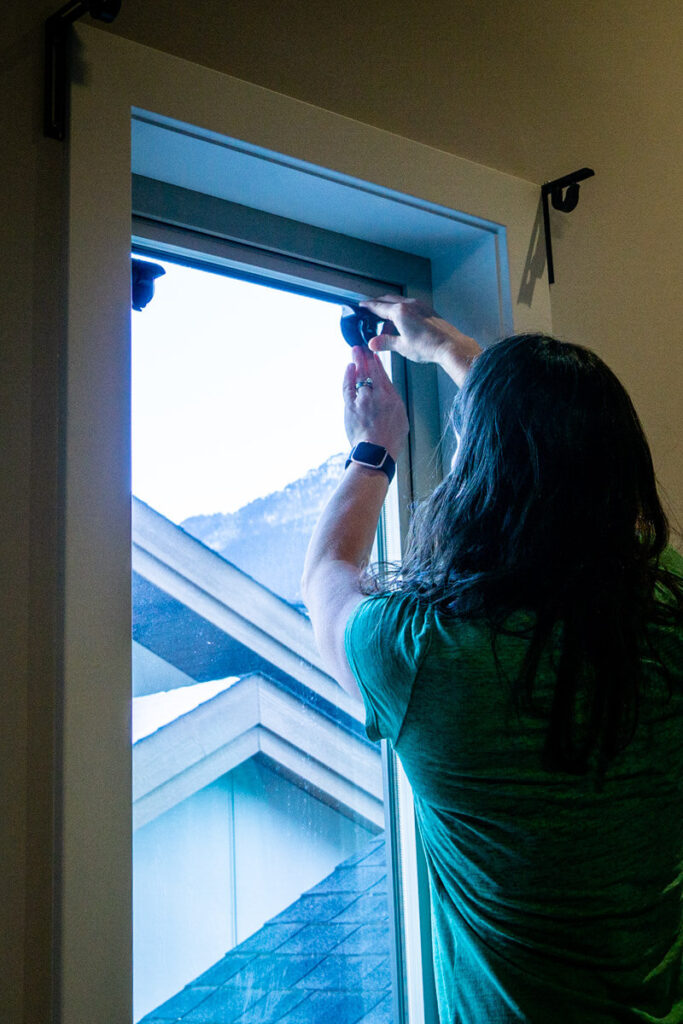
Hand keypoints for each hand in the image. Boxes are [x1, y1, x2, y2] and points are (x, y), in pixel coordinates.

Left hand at [343, 346, 408, 460]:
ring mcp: (364, 399)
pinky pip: (348, 386)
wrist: (377, 452)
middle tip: (361, 348)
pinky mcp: (351, 406)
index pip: (384, 376)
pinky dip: (348, 375)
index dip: (378, 365)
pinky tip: (349, 367)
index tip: (374, 357)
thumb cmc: (390, 441)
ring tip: (355, 351)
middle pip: (371, 372)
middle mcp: (378, 395)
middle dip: (366, 358)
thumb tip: (390, 400)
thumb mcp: (401, 420)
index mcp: (392, 399)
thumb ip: (394, 406)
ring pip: (360, 376)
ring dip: (357, 362)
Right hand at [360, 295, 480, 387]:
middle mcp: (410, 305)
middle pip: (388, 299)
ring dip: (390, 305)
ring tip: (386, 316)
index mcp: (400, 312)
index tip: (362, 305)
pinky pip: (410, 304)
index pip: (378, 306)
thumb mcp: (402, 346)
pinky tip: (403, 318)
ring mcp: (420, 305)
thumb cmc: (429, 346)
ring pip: (400, 300)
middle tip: (370, 307)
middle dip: (378, 303)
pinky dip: (402, 308)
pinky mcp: (428, 309)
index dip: (368, 306)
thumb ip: (386, 342)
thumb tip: (373, 343)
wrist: (450, 346)